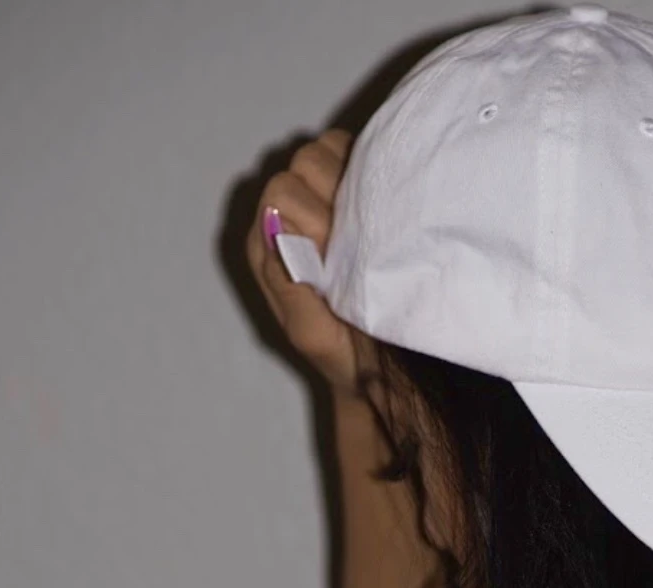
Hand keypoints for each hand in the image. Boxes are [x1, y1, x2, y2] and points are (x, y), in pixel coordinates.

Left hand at [246, 128, 363, 397]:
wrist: (380, 370)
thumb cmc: (343, 356)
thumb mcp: (308, 333)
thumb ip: (287, 284)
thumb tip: (275, 223)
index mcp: (270, 243)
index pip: (283, 190)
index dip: (313, 212)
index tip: (334, 248)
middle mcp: (289, 216)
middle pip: (306, 162)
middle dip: (334, 194)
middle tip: (354, 240)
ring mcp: (323, 202)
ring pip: (331, 151)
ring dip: (354, 181)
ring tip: (369, 226)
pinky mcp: (354, 198)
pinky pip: (359, 156)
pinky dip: (370, 171)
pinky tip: (383, 208)